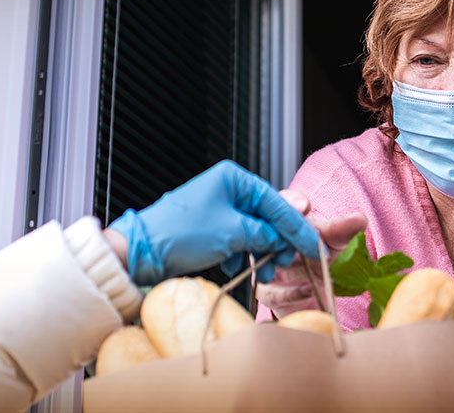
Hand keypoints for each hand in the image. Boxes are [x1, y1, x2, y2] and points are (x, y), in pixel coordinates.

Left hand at [108, 160, 320, 285]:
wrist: (140, 253)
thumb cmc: (182, 235)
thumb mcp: (233, 233)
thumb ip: (265, 233)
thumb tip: (285, 238)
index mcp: (233, 180)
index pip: (275, 202)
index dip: (296, 226)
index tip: (312, 245)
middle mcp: (226, 190)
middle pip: (265, 216)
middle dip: (277, 242)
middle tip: (285, 262)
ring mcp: (216, 210)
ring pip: (251, 232)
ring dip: (260, 254)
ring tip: (263, 274)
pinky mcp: (208, 229)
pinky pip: (235, 241)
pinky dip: (241, 256)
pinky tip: (238, 270)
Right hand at [256, 211, 366, 317]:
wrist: (317, 291)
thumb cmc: (322, 257)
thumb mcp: (335, 242)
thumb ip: (342, 231)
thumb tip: (360, 220)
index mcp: (286, 220)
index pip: (284, 203)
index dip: (293, 202)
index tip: (305, 206)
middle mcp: (270, 240)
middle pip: (269, 231)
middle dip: (284, 234)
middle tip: (301, 237)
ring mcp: (265, 266)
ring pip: (266, 261)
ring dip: (283, 262)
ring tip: (305, 265)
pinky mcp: (267, 293)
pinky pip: (272, 292)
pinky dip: (292, 292)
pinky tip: (309, 289)